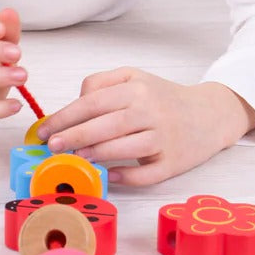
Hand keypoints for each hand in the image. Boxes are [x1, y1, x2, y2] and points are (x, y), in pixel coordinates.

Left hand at [37, 68, 254, 185]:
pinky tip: (107, 173)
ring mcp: (164, 138)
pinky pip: (145, 174)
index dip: (64, 117)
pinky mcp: (174, 162)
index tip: (44, 130)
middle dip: (73, 137)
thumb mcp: (134, 78)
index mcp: (137, 89)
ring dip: (94, 155)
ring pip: (123, 149)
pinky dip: (125, 176)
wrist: (210, 114)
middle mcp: (151, 111)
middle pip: (105, 125)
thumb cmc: (163, 97)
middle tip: (52, 147)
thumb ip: (101, 84)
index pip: (92, 102)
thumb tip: (74, 106)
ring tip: (73, 159)